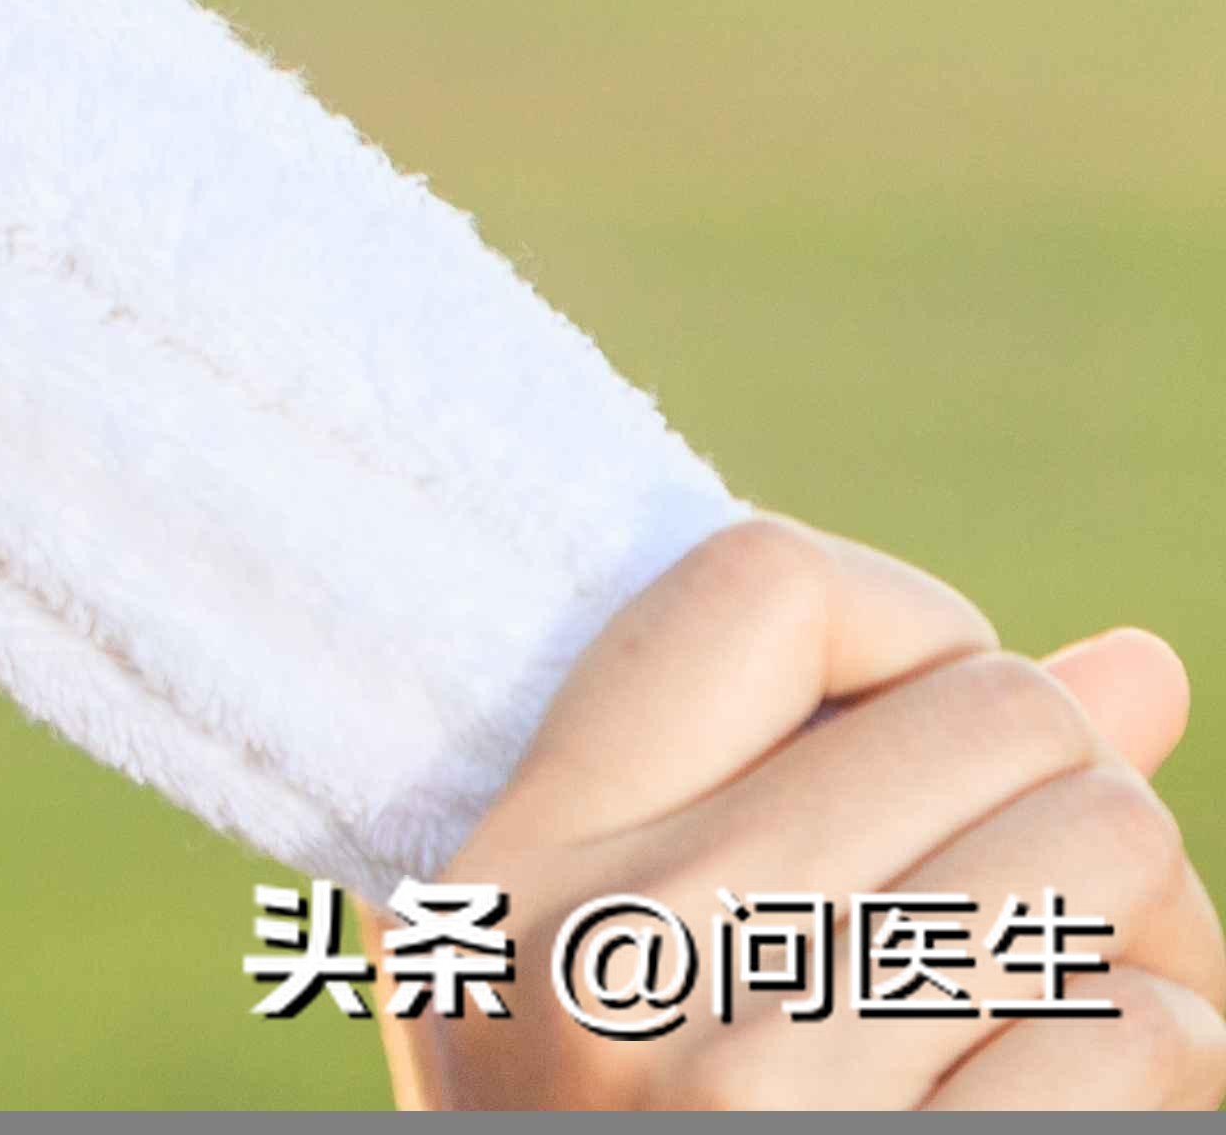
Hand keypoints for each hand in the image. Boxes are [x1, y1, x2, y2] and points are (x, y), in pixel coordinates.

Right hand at [386, 516, 1223, 1108]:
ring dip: (1150, 933)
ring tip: (1089, 1014)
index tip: (938, 740)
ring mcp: (753, 1084)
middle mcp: (613, 958)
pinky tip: (1104, 1110)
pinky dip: (1173, 1061)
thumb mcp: (628, 1004)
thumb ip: (824, 815)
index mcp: (510, 881)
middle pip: (989, 709)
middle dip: (1082, 793)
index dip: (915, 626)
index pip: (755, 586)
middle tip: (1061, 914)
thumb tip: (1142, 669)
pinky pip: (1139, 1031)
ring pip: (1100, 845)